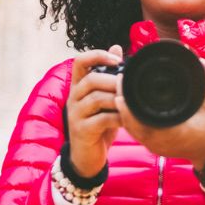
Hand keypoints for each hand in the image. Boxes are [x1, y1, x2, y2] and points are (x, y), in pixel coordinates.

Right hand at [66, 46, 124, 177]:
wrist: (87, 157)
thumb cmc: (98, 125)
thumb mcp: (103, 99)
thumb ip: (108, 75)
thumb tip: (117, 47)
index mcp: (78, 86)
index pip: (80, 61)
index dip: (98, 55)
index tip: (118, 59)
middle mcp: (73, 97)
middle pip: (91, 79)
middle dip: (113, 81)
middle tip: (130, 86)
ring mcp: (75, 114)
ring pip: (96, 98)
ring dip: (117, 99)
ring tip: (131, 103)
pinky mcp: (81, 130)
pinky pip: (101, 119)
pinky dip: (117, 118)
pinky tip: (126, 119)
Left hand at [115, 58, 204, 169]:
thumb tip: (200, 61)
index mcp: (170, 132)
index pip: (140, 120)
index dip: (127, 106)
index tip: (122, 87)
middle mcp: (159, 141)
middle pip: (130, 123)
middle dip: (121, 103)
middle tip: (117, 80)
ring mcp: (154, 145)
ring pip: (130, 128)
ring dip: (123, 110)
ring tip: (119, 89)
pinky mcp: (153, 145)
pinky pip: (135, 132)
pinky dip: (128, 118)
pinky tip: (125, 105)